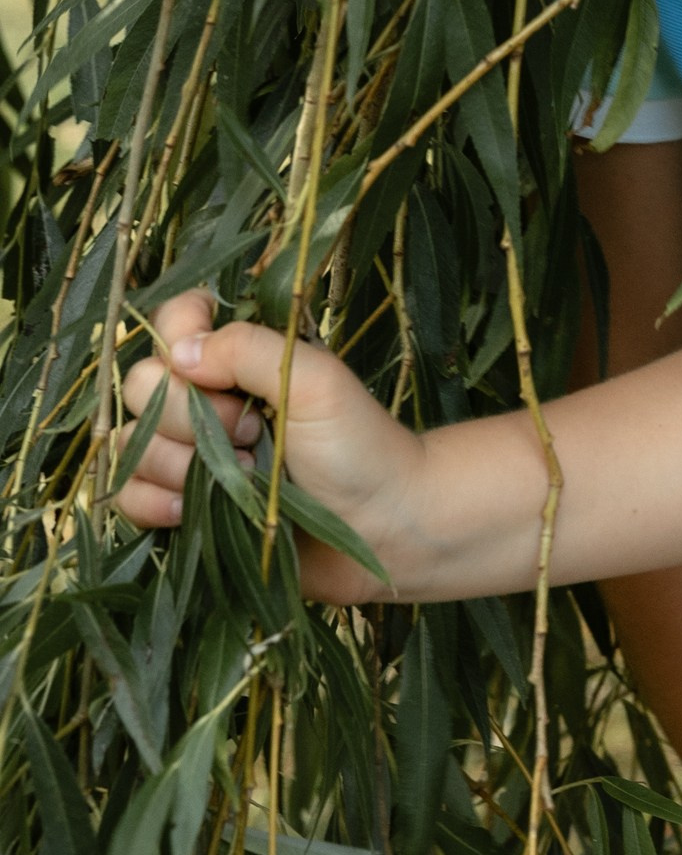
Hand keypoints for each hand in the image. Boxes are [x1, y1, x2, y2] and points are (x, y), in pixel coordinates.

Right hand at [117, 290, 426, 602]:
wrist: (381, 531)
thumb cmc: (360, 447)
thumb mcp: (316, 382)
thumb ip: (251, 351)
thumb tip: (179, 351)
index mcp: (241, 360)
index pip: (175, 323)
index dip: (179, 340)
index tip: (214, 371)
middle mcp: (209, 401)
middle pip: (142, 385)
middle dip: (188, 414)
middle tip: (250, 434)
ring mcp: (193, 455)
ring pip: (132, 442)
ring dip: (176, 462)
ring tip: (240, 476)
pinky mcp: (182, 506)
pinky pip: (128, 495)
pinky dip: (151, 501)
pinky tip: (190, 511)